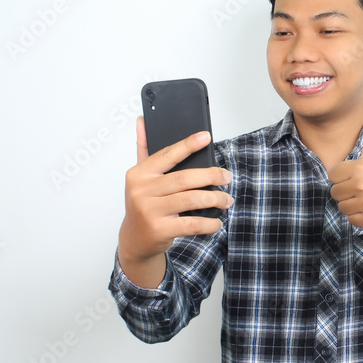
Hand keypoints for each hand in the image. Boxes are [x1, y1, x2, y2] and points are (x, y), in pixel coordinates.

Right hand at [117, 117, 233, 287]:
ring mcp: (150, 211)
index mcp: (139, 174)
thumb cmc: (143, 204)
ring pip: (191, 199)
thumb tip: (143, 122)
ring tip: (226, 199)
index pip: (167, 155)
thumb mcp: (140, 178)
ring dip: (214, 198)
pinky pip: (191, 224)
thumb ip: (143, 150)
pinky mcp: (160, 229)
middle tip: (227, 177)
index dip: (188, 144)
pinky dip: (208, 222)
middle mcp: (142, 191)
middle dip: (211, 176)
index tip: (206, 137)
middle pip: (184, 178)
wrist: (135, 240)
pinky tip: (217, 221)